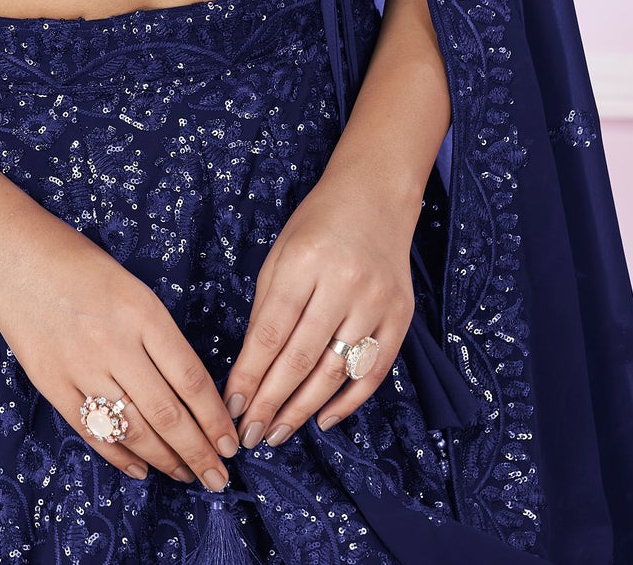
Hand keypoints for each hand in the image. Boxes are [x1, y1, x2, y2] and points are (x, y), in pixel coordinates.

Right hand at [0, 212, 240, 488]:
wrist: (11, 252)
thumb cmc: (78, 261)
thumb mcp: (131, 286)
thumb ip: (157, 334)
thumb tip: (190, 390)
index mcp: (142, 312)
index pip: (190, 379)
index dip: (214, 419)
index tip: (231, 442)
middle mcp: (114, 343)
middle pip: (167, 413)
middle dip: (199, 453)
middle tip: (218, 479)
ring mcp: (80, 366)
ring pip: (132, 429)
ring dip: (165, 460)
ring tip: (186, 476)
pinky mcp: (50, 383)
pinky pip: (91, 430)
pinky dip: (118, 456)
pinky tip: (140, 469)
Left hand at [221, 158, 419, 447]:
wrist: (376, 196)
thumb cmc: (317, 225)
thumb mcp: (281, 254)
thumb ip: (267, 308)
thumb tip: (249, 370)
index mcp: (305, 262)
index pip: (271, 333)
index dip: (250, 376)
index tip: (231, 408)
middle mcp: (344, 284)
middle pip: (302, 359)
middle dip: (271, 403)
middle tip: (251, 436)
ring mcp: (377, 302)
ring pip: (336, 372)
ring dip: (303, 410)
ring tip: (278, 433)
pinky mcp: (401, 317)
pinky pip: (374, 372)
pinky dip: (348, 402)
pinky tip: (322, 419)